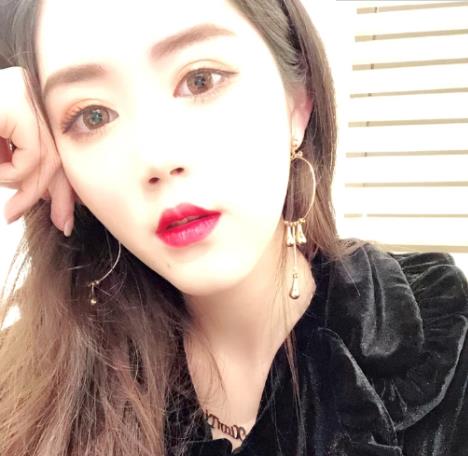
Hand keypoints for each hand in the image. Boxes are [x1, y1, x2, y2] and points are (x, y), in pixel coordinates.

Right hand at [0, 66, 75, 235]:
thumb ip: (19, 172)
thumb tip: (54, 197)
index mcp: (20, 105)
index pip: (53, 149)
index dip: (61, 184)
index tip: (64, 217)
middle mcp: (26, 93)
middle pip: (57, 152)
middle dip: (61, 194)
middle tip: (63, 225)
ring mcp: (23, 93)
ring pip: (46, 158)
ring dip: (23, 186)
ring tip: (4, 195)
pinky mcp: (16, 102)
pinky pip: (32, 155)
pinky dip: (12, 174)